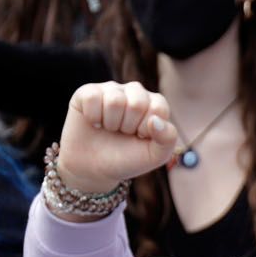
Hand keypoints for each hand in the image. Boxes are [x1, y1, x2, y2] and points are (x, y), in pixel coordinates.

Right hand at [55, 82, 180, 198]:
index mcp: (155, 104)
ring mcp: (111, 89)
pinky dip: (92, 117)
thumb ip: (168, 138)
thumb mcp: (155, 155)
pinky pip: (92, 98)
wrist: (94, 167)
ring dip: (110, 123)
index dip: (147, 129)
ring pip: (114, 100)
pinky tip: (94, 123)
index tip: (140, 137)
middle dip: (128, 126)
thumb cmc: (127, 158)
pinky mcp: (87, 91)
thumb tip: (156, 120)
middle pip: (137, 103)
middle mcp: (134, 92)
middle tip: (123, 133)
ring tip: (109, 128)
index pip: (158, 108)